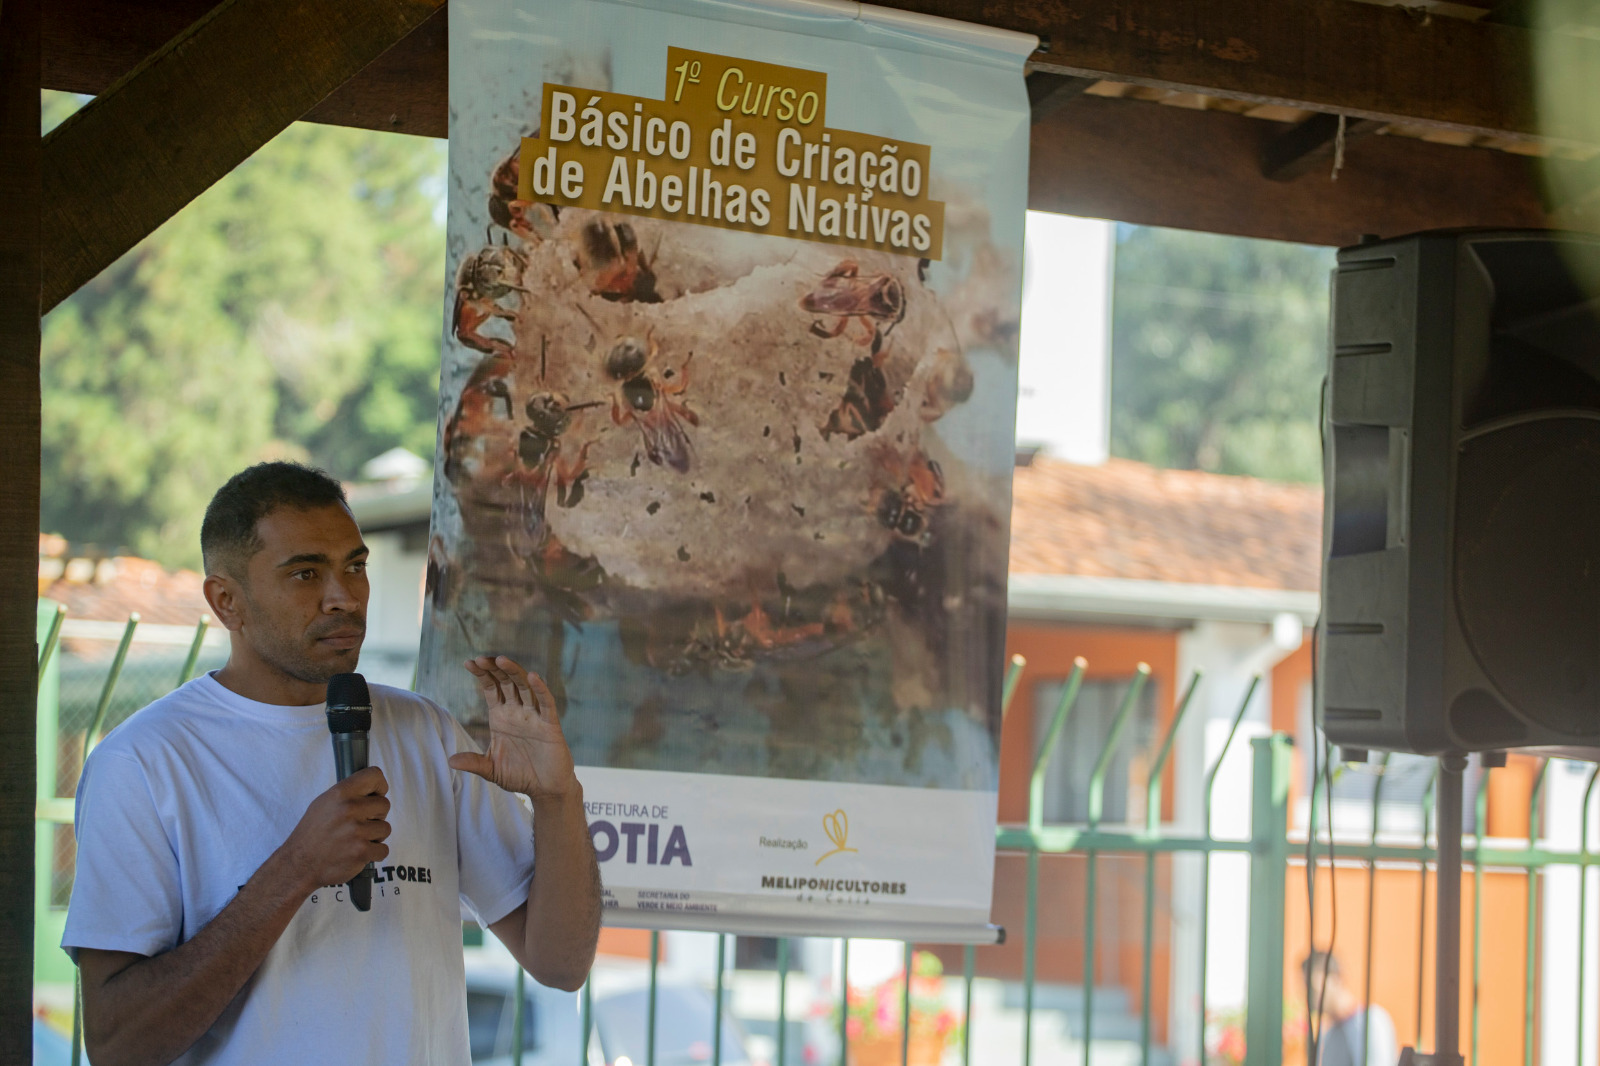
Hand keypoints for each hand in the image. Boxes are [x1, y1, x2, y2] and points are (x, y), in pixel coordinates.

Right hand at [277, 767, 389, 893]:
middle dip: (375, 816)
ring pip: (385, 828)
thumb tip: (372, 788)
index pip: (374, 775)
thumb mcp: (323, 804)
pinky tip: (356, 853)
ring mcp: (356, 831)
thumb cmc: (312, 834)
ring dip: (374, 837)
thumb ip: (348, 794)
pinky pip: (383, 849)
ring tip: (354, 841)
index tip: (376, 795)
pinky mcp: (361, 851)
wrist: (298, 865)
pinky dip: (373, 854)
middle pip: (384, 804)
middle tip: (357, 825)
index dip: (379, 786)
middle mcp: (349, 808)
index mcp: (340, 793)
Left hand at [451, 656, 579, 800]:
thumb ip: (474, 763)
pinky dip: (541, 689)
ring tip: (501, 660)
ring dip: (514, 673)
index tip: (468, 663)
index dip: (481, 675)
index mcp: (501, 717)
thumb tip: (450, 761)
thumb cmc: (520, 775)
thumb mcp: (491, 770)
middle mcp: (517, 712)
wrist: (545, 788)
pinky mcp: (550, 724)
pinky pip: (545, 703)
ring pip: (524, 687)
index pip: (490, 689)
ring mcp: (534, 716)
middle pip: (505, 683)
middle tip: (482, 659)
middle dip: (494, 669)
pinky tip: (533, 677)